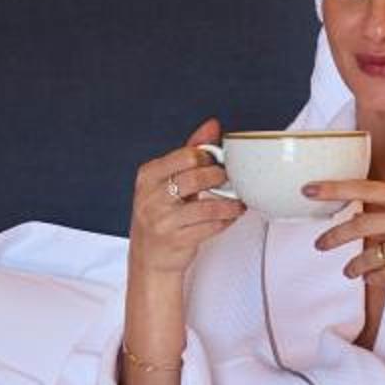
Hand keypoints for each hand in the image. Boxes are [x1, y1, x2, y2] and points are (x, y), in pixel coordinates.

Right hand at [129, 120, 242, 277]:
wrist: (149, 258)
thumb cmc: (160, 215)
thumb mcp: (166, 181)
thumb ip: (189, 153)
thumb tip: (211, 126)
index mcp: (148, 176)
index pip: (186, 155)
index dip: (208, 158)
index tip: (217, 163)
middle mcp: (151, 197)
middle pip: (197, 177)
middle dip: (220, 178)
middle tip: (229, 181)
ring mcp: (162, 220)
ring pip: (208, 205)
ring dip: (230, 204)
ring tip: (237, 202)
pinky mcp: (177, 240)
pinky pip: (211, 226)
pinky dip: (226, 221)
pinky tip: (229, 217)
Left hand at [308, 179, 384, 303]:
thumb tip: (362, 217)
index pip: (367, 188)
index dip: (335, 188)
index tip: (308, 189)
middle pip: (362, 224)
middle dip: (334, 236)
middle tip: (319, 244)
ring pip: (373, 255)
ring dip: (355, 265)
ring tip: (348, 271)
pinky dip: (376, 279)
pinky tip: (371, 280)